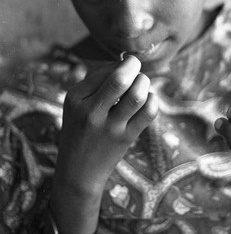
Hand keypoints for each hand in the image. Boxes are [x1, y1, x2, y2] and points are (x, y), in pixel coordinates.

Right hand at [54, 55, 157, 195]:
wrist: (78, 171)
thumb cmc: (80, 129)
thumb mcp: (75, 104)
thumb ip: (94, 81)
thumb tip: (122, 62)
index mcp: (75, 98)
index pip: (103, 70)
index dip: (118, 64)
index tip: (122, 67)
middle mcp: (90, 112)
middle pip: (120, 80)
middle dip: (134, 66)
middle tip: (136, 66)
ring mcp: (109, 128)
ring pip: (136, 96)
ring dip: (144, 82)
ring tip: (142, 82)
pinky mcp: (125, 139)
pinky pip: (148, 114)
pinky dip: (153, 100)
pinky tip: (149, 99)